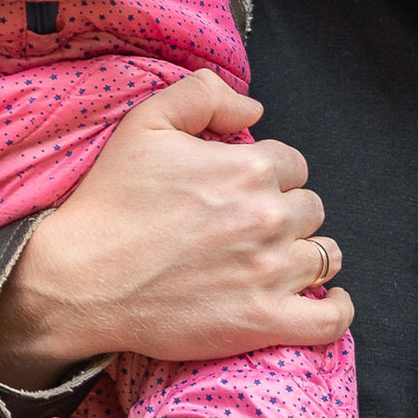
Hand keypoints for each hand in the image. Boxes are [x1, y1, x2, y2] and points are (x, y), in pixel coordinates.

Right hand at [0, 75, 346, 389]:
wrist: (80, 279)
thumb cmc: (110, 202)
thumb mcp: (146, 123)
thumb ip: (204, 95)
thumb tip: (254, 108)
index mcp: (249, 168)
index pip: (292, 165)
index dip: (270, 175)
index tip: (242, 191)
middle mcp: (268, 218)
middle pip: (310, 208)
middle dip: (287, 212)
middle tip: (249, 227)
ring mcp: (271, 273)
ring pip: (325, 256)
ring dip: (309, 253)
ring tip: (281, 260)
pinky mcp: (265, 322)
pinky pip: (329, 319)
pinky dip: (337, 309)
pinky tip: (329, 300)